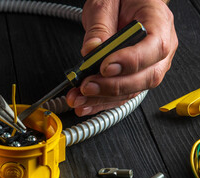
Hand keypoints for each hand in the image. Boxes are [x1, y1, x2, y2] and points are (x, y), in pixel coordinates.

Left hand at [66, 0, 177, 116]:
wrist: (127, 3)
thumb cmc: (123, 0)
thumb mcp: (106, 4)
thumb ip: (99, 27)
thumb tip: (92, 51)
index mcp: (159, 24)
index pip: (153, 48)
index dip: (129, 62)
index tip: (105, 67)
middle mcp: (159, 49)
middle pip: (144, 77)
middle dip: (112, 86)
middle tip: (87, 86)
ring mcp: (148, 66)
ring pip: (131, 91)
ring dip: (102, 99)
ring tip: (79, 99)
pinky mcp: (133, 77)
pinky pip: (121, 95)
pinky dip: (101, 103)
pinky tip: (86, 106)